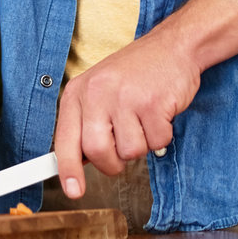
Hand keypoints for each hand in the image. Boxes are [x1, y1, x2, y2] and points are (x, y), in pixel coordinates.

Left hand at [52, 28, 201, 198]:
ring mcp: (126, 98)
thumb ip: (87, 123)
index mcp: (79, 92)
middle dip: (113, 163)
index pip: (66, 139)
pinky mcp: (154, 104)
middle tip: (122, 151)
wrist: (171, 47)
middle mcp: (98, 93)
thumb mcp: (99, 91)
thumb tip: (78, 163)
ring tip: (143, 119)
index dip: (68, 169)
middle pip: (98, 152)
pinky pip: (157, 143)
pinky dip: (161, 136)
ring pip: (130, 152)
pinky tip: (159, 112)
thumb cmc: (135, 74)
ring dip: (142, 144)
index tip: (73, 191)